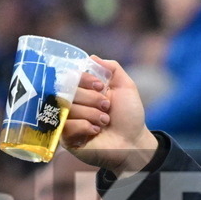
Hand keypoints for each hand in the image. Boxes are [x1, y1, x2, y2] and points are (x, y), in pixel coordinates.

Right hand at [64, 56, 158, 174]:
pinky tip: (96, 131)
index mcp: (84, 90)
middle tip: (106, 107)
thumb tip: (92, 57)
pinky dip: (84, 126)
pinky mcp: (66, 138)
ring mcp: (68, 121)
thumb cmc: (130, 116)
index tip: (99, 86)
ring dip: (92, 114)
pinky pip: (66, 126)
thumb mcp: (126, 88)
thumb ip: (113, 69)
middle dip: (92, 99)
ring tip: (105, 122)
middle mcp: (73, 104)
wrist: (134, 142)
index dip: (83, 79)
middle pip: (67, 92)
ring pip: (67, 109)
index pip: (70, 77)